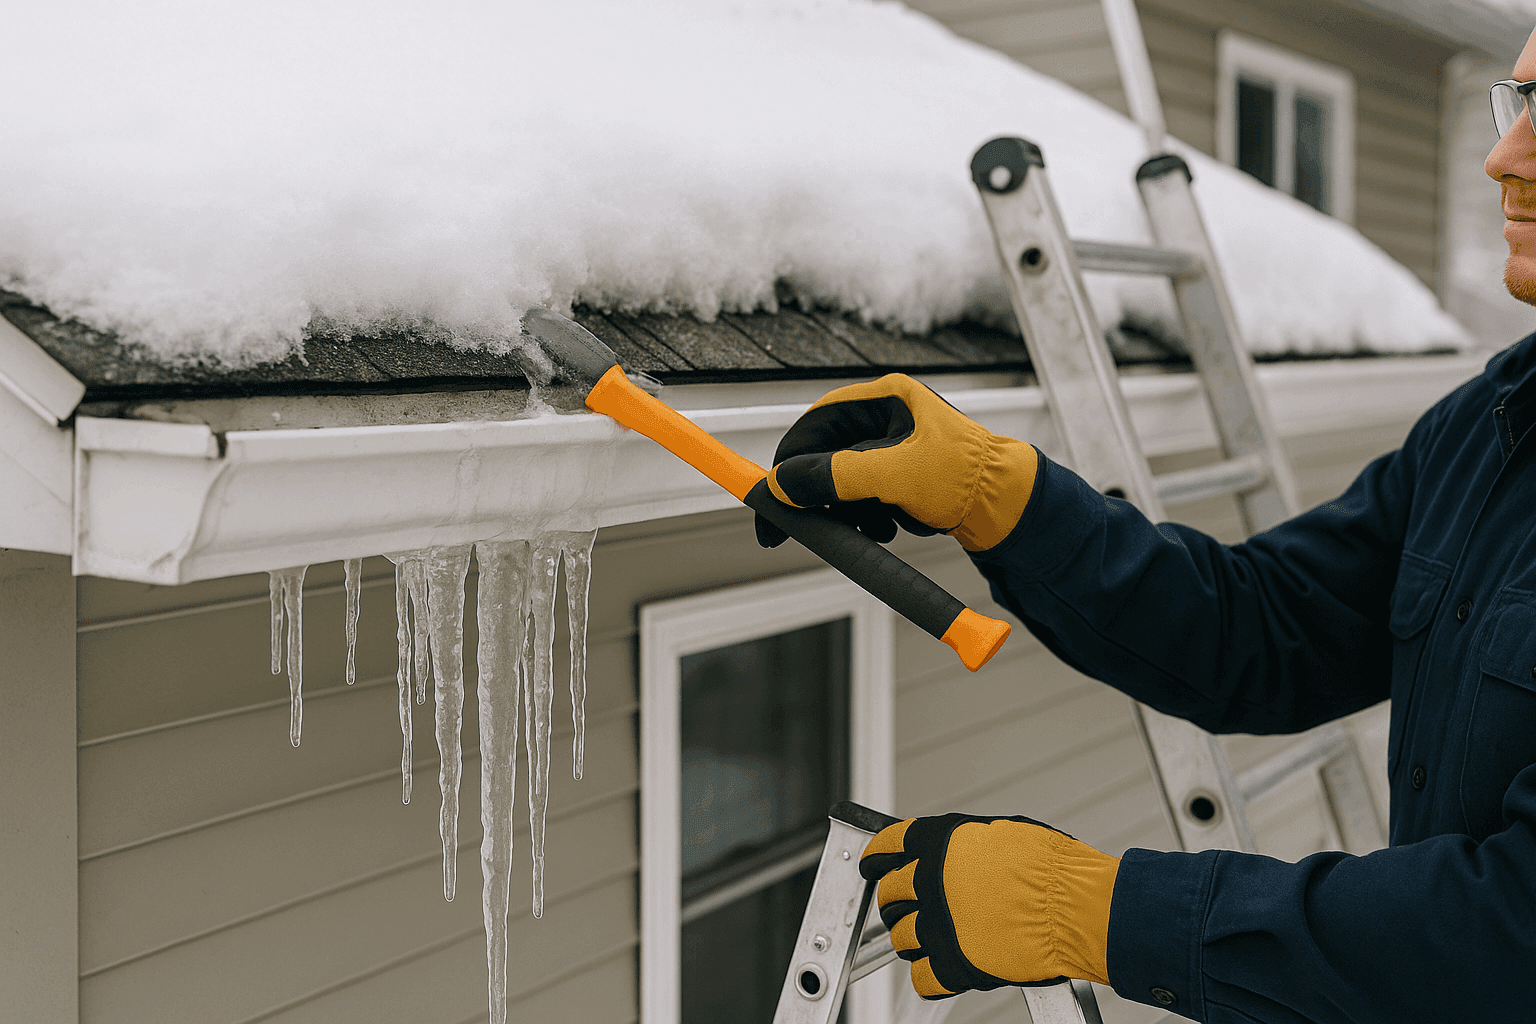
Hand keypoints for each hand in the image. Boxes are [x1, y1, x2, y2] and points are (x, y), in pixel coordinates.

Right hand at [756, 374, 1037, 551]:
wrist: (1011, 508)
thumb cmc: (966, 478)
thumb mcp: (894, 475)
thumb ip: (835, 477)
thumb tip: (783, 485)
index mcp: (885, 399)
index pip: (817, 422)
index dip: (791, 460)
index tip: (774, 494)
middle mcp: (887, 419)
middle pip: (827, 456)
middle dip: (822, 494)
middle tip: (803, 527)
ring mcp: (896, 449)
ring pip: (846, 482)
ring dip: (848, 511)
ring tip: (872, 528)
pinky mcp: (904, 478)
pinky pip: (867, 497)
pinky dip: (869, 517)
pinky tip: (888, 528)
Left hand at [859, 813, 1119, 998]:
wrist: (1077, 908)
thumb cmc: (1053, 869)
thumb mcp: (1002, 833)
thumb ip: (964, 844)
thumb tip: (954, 850)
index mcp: (940, 843)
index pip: (888, 845)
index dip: (878, 856)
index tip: (875, 864)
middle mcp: (930, 882)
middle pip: (889, 893)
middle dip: (893, 900)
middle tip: (904, 906)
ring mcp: (938, 926)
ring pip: (901, 936)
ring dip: (911, 937)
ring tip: (932, 937)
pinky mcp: (953, 965)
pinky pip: (921, 977)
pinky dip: (929, 976)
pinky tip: (941, 969)